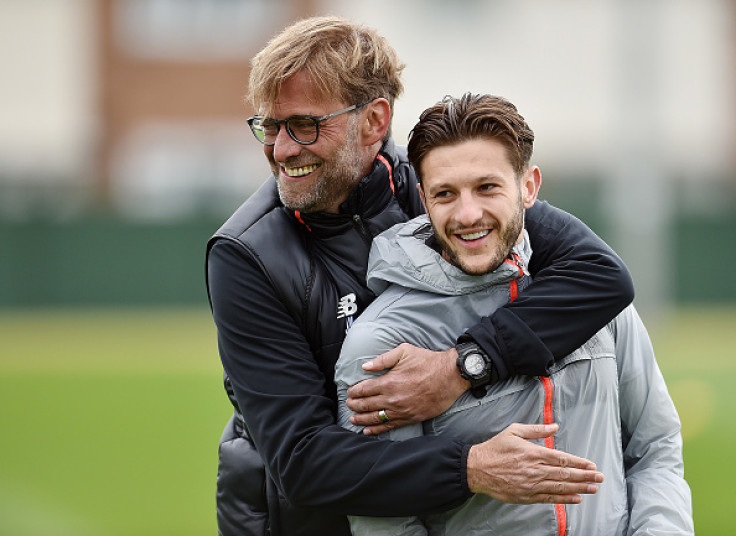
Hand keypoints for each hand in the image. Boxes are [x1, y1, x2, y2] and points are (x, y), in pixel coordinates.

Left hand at [346, 343, 469, 434]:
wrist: (450, 376)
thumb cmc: (428, 361)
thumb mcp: (404, 352)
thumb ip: (383, 359)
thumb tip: (365, 366)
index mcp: (389, 381)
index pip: (364, 389)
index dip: (354, 392)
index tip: (349, 393)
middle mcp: (393, 398)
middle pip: (367, 405)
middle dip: (355, 406)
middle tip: (348, 405)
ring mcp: (401, 410)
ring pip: (376, 418)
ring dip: (362, 419)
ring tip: (353, 419)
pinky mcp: (410, 418)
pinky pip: (390, 426)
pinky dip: (377, 430)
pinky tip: (368, 431)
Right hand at [467, 423, 603, 503]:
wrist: (477, 468)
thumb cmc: (495, 449)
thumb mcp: (514, 431)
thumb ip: (536, 430)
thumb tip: (554, 426)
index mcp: (533, 453)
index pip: (562, 458)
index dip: (579, 463)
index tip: (591, 465)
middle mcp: (535, 470)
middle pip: (565, 474)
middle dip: (585, 476)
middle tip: (600, 478)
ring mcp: (531, 484)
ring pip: (560, 487)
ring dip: (579, 488)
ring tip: (593, 489)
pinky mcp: (526, 496)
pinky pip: (549, 498)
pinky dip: (564, 499)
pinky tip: (576, 498)